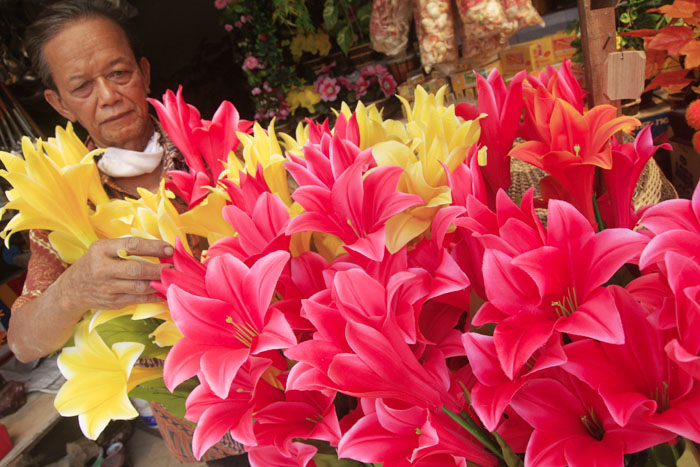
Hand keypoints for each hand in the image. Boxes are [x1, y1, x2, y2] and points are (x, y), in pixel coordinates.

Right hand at [57, 237, 173, 313]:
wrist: (73, 289)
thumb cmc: (97, 263)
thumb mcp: (105, 249)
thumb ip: (128, 247)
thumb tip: (162, 249)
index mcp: (102, 249)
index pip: (132, 245)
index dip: (153, 247)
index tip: (169, 249)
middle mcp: (102, 268)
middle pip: (136, 269)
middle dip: (159, 269)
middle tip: (174, 268)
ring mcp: (107, 288)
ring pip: (139, 287)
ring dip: (159, 283)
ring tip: (172, 279)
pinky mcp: (113, 302)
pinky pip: (139, 299)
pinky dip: (154, 296)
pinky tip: (164, 292)